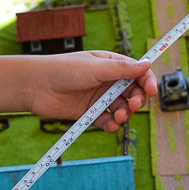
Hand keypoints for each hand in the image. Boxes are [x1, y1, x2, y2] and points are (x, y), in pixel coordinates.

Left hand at [25, 50, 155, 131]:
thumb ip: (121, 69)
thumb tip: (146, 64)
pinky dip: (112, 124)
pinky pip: (107, 120)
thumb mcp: (95, 67)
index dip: (147, 81)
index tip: (152, 91)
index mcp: (111, 64)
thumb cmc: (63, 69)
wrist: (36, 86)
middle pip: (133, 93)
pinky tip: (110, 125)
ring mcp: (99, 97)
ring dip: (124, 114)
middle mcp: (108, 81)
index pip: (137, 73)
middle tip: (132, 106)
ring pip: (122, 108)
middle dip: (136, 101)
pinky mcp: (89, 112)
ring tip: (117, 116)